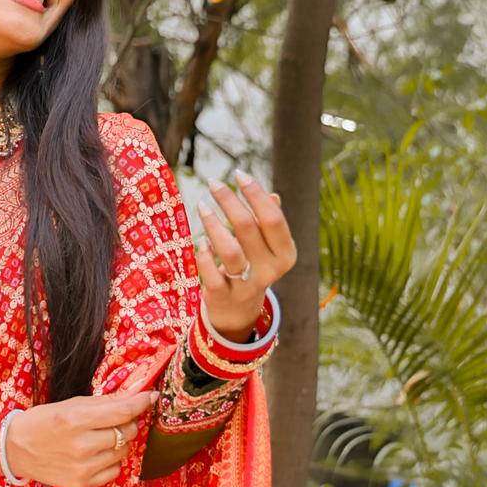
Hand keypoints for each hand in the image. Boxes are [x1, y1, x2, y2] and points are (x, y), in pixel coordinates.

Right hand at [3, 390, 155, 486]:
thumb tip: (139, 391)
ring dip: (118, 442)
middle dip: (128, 422)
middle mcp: (81, 446)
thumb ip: (106, 401)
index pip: (123, 411)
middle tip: (115, 420)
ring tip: (99, 438)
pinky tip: (95, 455)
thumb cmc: (43, 422)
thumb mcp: (71, 404)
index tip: (151, 395)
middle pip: (127, 432)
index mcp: (76, 420)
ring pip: (123, 452)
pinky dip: (111, 461)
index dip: (142, 401)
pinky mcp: (82, 484)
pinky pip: (114, 470)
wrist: (15, 450)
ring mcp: (83, 468)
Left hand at [196, 173, 296, 340]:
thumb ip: (270, 222)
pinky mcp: (224, 296)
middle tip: (214, 184)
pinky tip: (200, 241)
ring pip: (229, 250)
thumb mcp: (267, 247)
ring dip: (213, 224)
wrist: (239, 312)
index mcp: (285, 254)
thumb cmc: (253, 266)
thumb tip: (272, 196)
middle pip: (249, 228)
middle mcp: (270, 271)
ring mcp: (247, 285)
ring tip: (203, 206)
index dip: (255, 194)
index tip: (239, 174)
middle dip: (229, 201)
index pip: (273, 218)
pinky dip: (204, 255)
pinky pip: (211, 273)